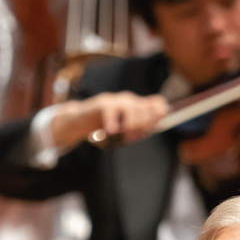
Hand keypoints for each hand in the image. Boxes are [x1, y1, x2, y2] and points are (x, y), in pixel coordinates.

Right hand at [49, 92, 169, 148]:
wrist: (80, 123)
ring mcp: (116, 100)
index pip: (158, 103)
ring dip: (130, 128)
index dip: (159, 115)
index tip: (151, 128)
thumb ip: (141, 128)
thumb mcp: (125, 131)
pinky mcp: (103, 103)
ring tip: (121, 138)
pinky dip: (113, 124)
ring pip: (133, 111)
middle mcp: (129, 100)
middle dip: (142, 128)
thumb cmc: (104, 129)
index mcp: (137, 106)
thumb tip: (159, 122)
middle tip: (130, 139)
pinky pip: (112, 112)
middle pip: (147, 111)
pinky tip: (110, 132)